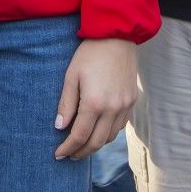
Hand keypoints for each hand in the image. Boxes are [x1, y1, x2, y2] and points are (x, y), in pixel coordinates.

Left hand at [54, 38, 136, 159]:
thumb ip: (66, 103)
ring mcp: (125, 106)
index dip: (68, 148)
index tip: (58, 154)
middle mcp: (112, 108)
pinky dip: (109, 134)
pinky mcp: (132, 101)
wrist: (116, 36)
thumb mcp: (71, 76)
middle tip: (70, 156)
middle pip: (97, 142)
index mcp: (94, 102)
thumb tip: (60, 127)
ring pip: (111, 137)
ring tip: (83, 146)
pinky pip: (120, 126)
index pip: (79, 135)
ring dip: (96, 145)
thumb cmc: (90, 53)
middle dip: (81, 152)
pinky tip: (99, 132)